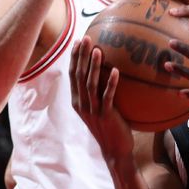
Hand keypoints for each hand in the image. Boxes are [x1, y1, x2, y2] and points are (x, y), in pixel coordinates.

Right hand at [69, 36, 133, 160]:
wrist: (115, 149)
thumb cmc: (110, 126)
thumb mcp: (99, 108)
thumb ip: (97, 92)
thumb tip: (106, 70)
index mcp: (77, 101)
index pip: (73, 75)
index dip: (74, 58)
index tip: (78, 41)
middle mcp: (82, 104)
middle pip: (79, 76)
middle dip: (81, 56)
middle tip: (86, 38)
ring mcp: (93, 110)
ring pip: (90, 84)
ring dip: (93, 66)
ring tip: (98, 50)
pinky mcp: (106, 115)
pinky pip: (107, 96)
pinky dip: (110, 83)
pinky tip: (115, 71)